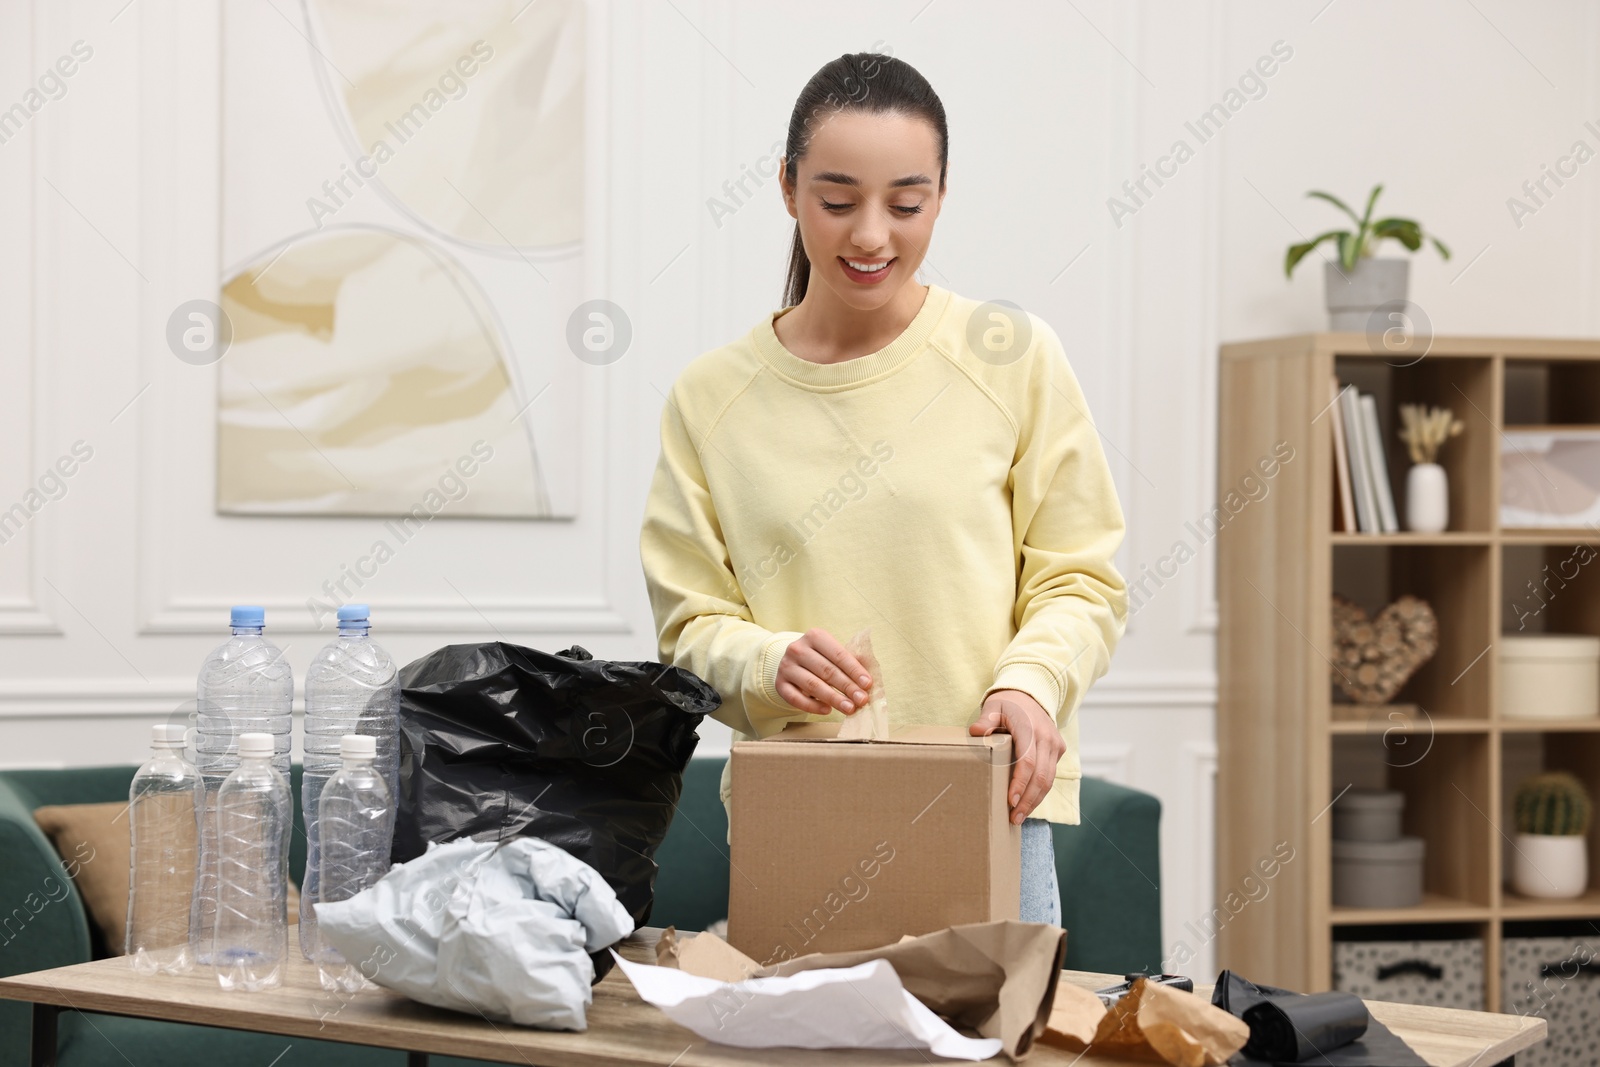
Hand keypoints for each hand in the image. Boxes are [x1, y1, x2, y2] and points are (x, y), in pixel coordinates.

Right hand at [775, 628, 871, 715]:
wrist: (792, 662)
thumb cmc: (820, 658)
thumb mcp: (833, 653)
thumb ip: (850, 661)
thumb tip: (867, 678)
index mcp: (815, 636)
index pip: (838, 654)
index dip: (854, 670)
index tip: (868, 684)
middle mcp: (798, 649)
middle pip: (827, 671)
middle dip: (847, 687)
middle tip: (862, 700)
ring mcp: (786, 667)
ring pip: (812, 685)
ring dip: (833, 698)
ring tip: (849, 708)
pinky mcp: (779, 684)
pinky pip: (796, 698)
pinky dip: (812, 706)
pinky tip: (827, 710)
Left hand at [969, 689, 1063, 823]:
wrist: (1031, 694)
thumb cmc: (1008, 704)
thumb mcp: (993, 706)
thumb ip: (986, 719)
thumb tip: (976, 731)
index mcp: (1029, 728)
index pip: (1027, 761)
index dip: (1020, 783)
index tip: (1010, 801)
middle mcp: (1046, 738)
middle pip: (1041, 776)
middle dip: (1028, 800)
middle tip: (1014, 819)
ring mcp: (1055, 744)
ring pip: (1049, 780)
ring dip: (1035, 800)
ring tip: (1020, 817)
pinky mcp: (1058, 750)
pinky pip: (1050, 775)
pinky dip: (1040, 791)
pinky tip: (1028, 804)